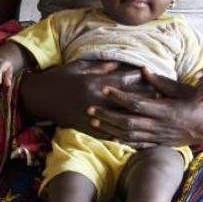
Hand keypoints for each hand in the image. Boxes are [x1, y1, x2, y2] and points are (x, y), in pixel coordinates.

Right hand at [18, 59, 148, 129]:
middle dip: (146, 99)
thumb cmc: (60, 77)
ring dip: (139, 119)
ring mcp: (92, 116)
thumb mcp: (79, 66)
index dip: (142, 79)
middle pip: (127, 101)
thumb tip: (120, 62)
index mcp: (96, 82)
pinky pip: (109, 134)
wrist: (39, 98)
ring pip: (121, 119)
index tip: (156, 79)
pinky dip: (124, 136)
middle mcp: (96, 100)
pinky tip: (138, 138)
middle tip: (163, 99)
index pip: (125, 81)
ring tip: (155, 119)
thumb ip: (101, 66)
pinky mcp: (87, 128)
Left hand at [86, 69, 202, 147]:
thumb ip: (161, 82)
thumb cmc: (197, 102)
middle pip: (127, 122)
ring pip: (129, 135)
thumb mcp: (182, 89)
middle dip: (106, 115)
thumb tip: (143, 69)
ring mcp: (159, 136)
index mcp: (165, 109)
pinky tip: (110, 135)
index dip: (119, 96)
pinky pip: (137, 144)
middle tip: (89, 108)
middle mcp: (160, 125)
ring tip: (93, 121)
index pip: (136, 103)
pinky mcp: (159, 143)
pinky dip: (122, 140)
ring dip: (109, 128)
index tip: (104, 89)